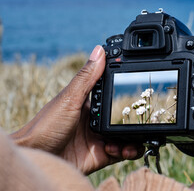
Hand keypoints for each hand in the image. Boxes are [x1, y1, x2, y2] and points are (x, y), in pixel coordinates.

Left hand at [11, 46, 143, 174]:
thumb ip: (86, 78)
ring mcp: (97, 138)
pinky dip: (128, 151)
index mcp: (88, 104)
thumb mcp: (69, 99)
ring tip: (135, 139)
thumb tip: (99, 50)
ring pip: (124, 135)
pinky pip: (120, 153)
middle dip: (134, 118)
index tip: (137, 88)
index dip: (124, 92)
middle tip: (143, 118)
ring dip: (134, 138)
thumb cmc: (44, 126)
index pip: (110, 94)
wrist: (36, 157)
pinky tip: (124, 149)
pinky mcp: (99, 155)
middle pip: (121, 116)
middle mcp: (94, 120)